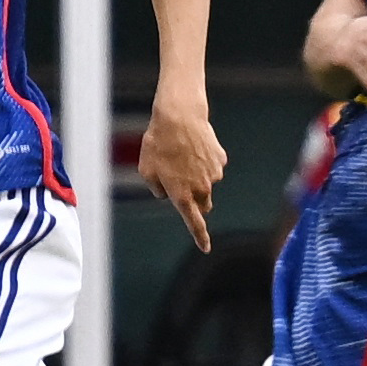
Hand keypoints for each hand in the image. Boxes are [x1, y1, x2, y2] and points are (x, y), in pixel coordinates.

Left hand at [139, 91, 224, 250]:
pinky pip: (212, 167)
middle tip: (180, 182)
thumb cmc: (158, 143)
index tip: (206, 248)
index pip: (194, 223)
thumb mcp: (146, 169)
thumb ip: (157, 188)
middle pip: (203, 205)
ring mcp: (214, 174)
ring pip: (207, 184)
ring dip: (197, 177)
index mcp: (182, 195)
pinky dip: (204, 162)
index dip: (200, 237)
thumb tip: (167, 192)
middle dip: (194, 200)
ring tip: (182, 155)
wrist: (179, 117)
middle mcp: (202, 189)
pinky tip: (192, 147)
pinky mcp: (220, 160)